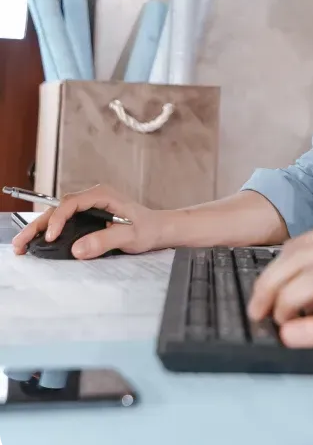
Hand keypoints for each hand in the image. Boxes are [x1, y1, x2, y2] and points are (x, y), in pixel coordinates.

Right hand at [11, 184, 167, 258]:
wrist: (160, 229)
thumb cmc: (149, 229)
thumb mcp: (131, 236)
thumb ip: (105, 240)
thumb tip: (77, 249)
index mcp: (104, 195)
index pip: (72, 203)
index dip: (58, 220)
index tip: (50, 237)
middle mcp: (94, 197)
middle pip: (59, 207)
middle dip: (39, 225)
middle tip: (21, 243)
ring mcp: (90, 206)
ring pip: (58, 214)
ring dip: (40, 228)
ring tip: (22, 245)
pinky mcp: (88, 216)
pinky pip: (65, 220)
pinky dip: (50, 231)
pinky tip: (38, 242)